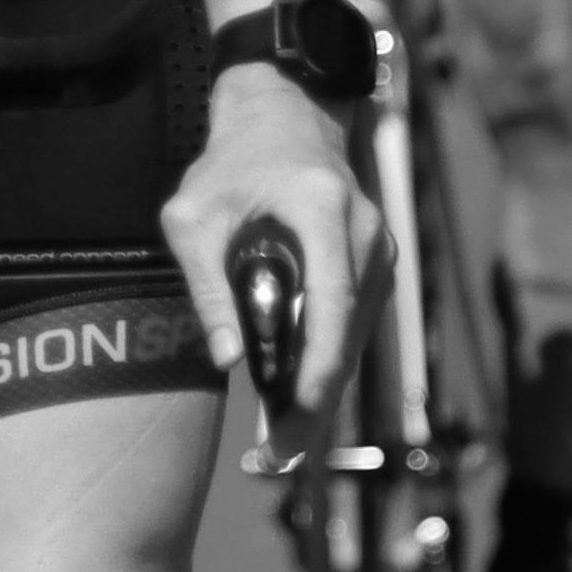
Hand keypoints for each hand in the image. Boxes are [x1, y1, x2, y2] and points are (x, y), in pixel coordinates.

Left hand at [163, 56, 377, 419]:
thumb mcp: (194, 217)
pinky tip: (295, 399)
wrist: (282, 113)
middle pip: (347, 338)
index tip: (291, 419)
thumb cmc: (232, 162)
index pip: (330, 309)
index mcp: (324, 214)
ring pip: (354, 339)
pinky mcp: (374, 263)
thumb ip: (208, 287)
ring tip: (280, 444)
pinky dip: (326, 363)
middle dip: (314, 403)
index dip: (315, 373)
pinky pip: (352, 326)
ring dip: (320, 391)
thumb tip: (229, 360)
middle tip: (275, 459)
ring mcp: (378, 248)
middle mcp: (366, 234)